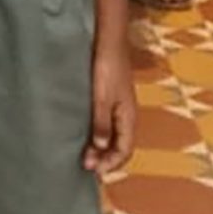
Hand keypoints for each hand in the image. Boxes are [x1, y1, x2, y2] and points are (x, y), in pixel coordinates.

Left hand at [85, 43, 136, 177]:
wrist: (109, 43)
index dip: (111, 163)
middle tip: (85, 166)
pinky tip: (86, 136)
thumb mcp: (102, 98)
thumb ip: (101, 122)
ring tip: (84, 155)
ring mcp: (118, 108)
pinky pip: (107, 125)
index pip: (125, 149)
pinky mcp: (110, 100)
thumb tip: (101, 148)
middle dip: (105, 159)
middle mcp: (126, 115)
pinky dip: (98, 135)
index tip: (94, 170)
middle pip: (120, 145)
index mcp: (128, 117)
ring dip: (101, 148)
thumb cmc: (107, 68)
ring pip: (113, 136)